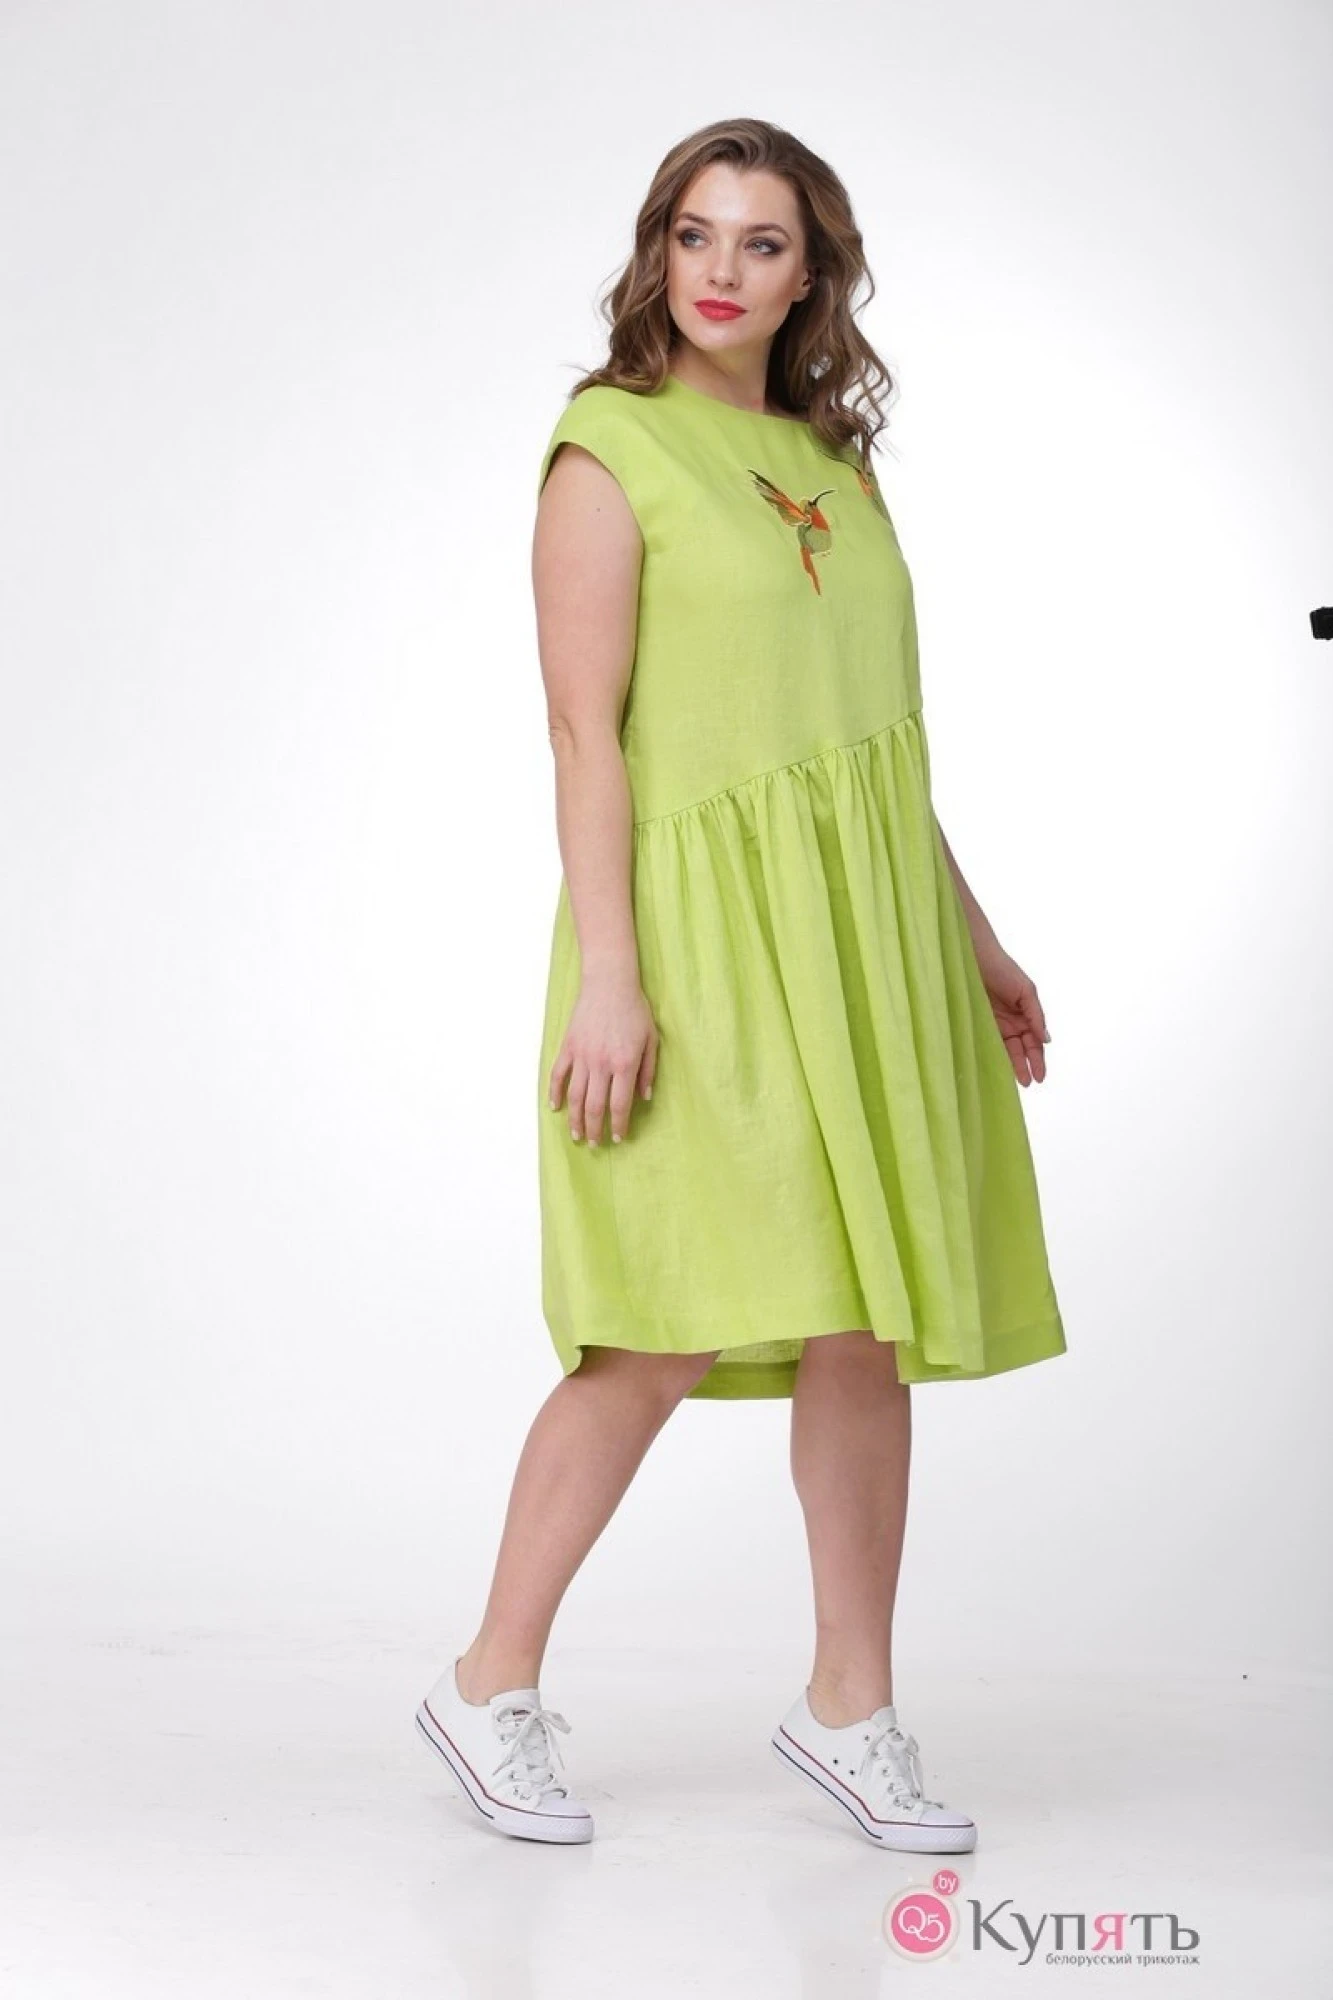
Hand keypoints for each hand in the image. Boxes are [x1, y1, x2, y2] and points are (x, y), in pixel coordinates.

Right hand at [548, 971, 658, 1144]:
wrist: (610, 983)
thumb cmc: (635, 1010)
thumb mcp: (651, 1039)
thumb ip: (648, 1071)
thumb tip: (644, 1097)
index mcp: (624, 1064)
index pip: (620, 1104)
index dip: (619, 1124)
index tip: (619, 1137)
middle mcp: (601, 1064)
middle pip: (594, 1106)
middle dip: (594, 1129)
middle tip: (594, 1143)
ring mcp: (582, 1056)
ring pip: (575, 1096)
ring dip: (575, 1119)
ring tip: (576, 1135)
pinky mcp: (568, 1046)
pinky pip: (558, 1074)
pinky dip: (555, 1092)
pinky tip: (556, 1107)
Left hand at [969, 933, 1051, 1086]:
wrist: (972, 955)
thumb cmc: (1001, 968)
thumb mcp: (1025, 990)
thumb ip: (1036, 1015)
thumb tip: (1047, 1039)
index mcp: (1025, 1014)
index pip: (1034, 1042)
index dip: (1038, 1059)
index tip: (1040, 1076)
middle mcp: (1010, 1021)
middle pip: (1021, 1048)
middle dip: (1026, 1066)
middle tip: (1028, 1083)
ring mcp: (993, 1023)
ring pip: (1005, 1049)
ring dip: (1011, 1064)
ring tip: (1016, 1081)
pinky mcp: (976, 1022)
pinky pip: (986, 1042)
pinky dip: (992, 1055)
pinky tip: (995, 1067)